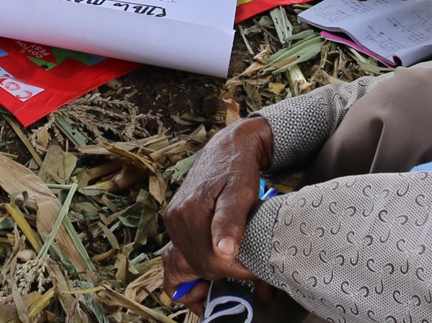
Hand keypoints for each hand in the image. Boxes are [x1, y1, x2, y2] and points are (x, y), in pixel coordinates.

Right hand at [162, 116, 272, 297]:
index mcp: (189, 213)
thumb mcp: (241, 191)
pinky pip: (178, 255)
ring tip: (230, 277)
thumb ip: (231, 221)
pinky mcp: (177, 221)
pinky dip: (189, 272)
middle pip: (198, 264)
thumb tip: (223, 252)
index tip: (257, 267)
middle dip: (226, 273)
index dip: (237, 270)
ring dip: (207, 275)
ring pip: (187, 263)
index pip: (212, 260)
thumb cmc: (238, 167)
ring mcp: (174, 221)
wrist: (228, 147)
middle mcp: (176, 219)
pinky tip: (202, 284)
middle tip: (252, 270)